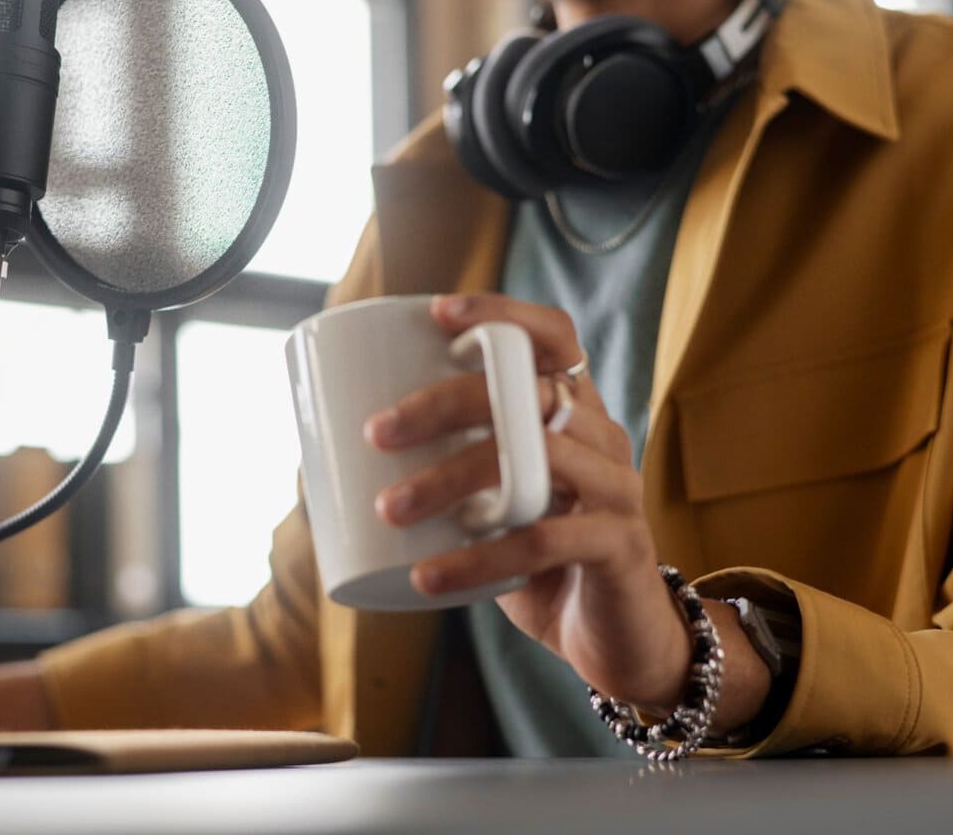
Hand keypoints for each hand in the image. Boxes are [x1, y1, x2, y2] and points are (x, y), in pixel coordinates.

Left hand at [364, 294, 770, 725]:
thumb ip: (448, 471)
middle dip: (445, 402)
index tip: (437, 314)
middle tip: (377, 433)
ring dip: (452, 479)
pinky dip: (479, 560)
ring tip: (390, 509)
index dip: (503, 313)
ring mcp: (618, 488)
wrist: (615, 638)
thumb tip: (331, 460)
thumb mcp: (496, 503)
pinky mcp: (621, 546)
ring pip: (536, 460)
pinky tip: (428, 577)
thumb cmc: (537, 559)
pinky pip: (545, 541)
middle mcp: (603, 436)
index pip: (554, 336)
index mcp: (574, 410)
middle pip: (530, 392)